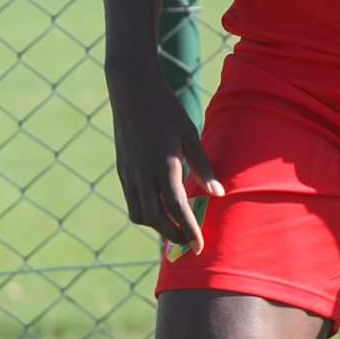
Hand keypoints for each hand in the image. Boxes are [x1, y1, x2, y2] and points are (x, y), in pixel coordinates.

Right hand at [109, 69, 224, 251]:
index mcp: (164, 166)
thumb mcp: (190, 135)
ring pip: (140, 214)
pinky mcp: (122, 171)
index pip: (178, 208)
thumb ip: (203, 166)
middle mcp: (143, 175)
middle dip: (174, 235)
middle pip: (156, 219)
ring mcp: (129, 174)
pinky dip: (146, 214)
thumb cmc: (167, 110)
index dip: (189, 230)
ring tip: (176, 227)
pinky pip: (132, 202)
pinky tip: (160, 209)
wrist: (133, 91)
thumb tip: (217, 193)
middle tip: (190, 242)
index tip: (199, 247)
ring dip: (158, 227)